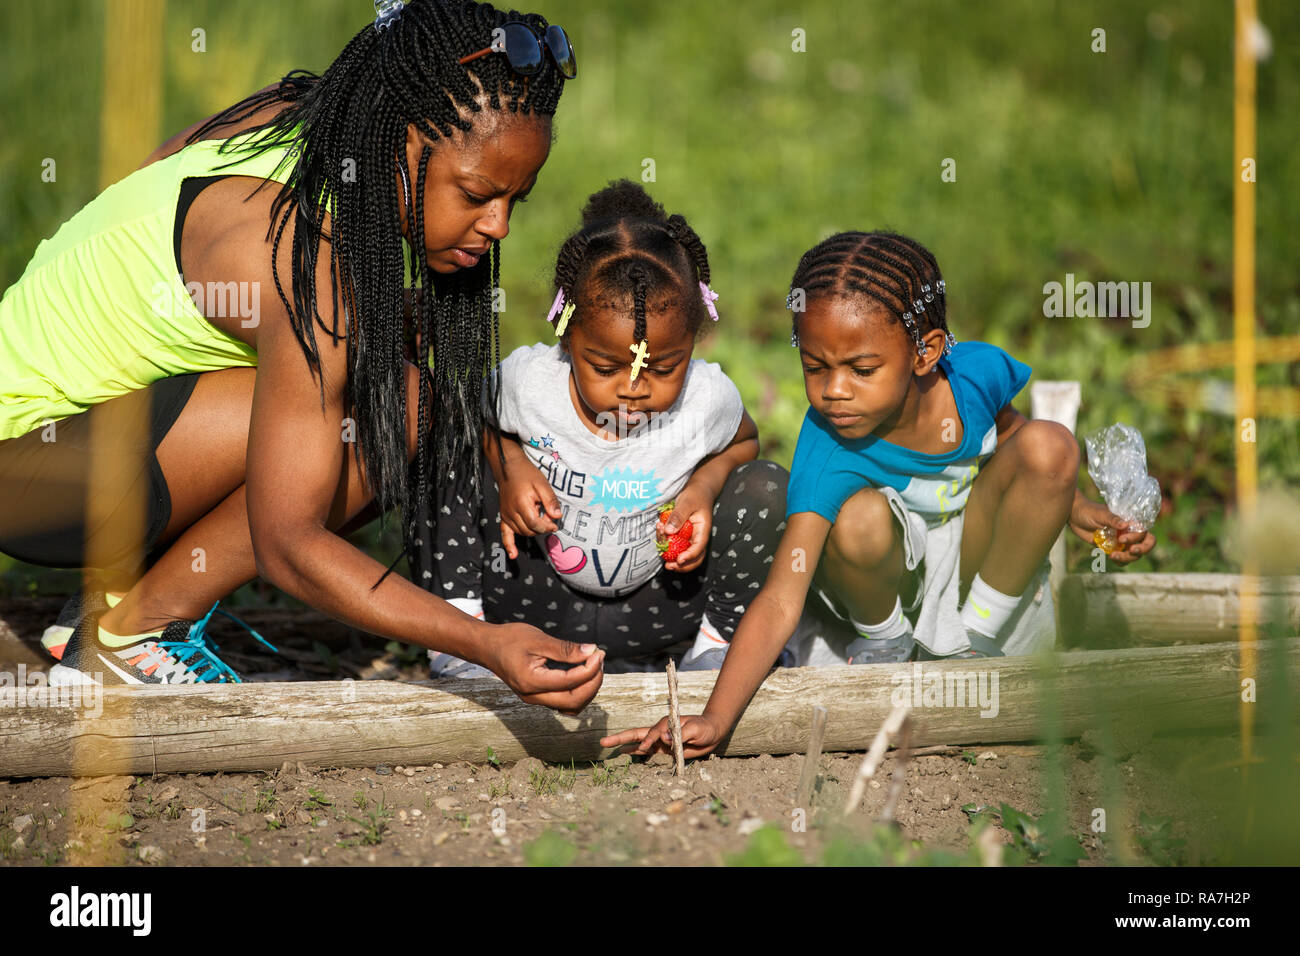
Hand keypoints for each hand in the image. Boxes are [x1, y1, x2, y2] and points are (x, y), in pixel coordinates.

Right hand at [481, 622, 604, 714]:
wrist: (487, 647)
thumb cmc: (509, 639)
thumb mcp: (538, 639)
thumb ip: (565, 649)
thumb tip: (592, 651)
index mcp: (531, 682)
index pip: (570, 682)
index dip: (590, 669)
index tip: (599, 652)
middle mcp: (533, 696)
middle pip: (574, 701)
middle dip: (593, 682)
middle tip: (600, 659)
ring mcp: (535, 699)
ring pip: (571, 707)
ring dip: (588, 690)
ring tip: (594, 666)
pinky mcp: (538, 697)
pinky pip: (565, 703)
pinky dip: (579, 693)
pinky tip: (583, 674)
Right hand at [497, 456, 562, 559]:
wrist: (509, 468)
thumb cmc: (526, 474)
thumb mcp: (542, 484)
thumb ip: (550, 501)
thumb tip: (557, 516)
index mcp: (521, 504)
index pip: (535, 524)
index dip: (547, 526)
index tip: (555, 524)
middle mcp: (511, 512)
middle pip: (529, 530)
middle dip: (542, 528)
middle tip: (550, 520)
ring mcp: (506, 515)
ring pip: (522, 532)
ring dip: (533, 530)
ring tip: (540, 520)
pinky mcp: (503, 517)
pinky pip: (505, 534)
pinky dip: (509, 545)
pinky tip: (514, 555)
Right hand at [599, 713, 724, 759]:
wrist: (712, 733)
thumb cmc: (705, 728)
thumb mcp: (696, 729)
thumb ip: (681, 735)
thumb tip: (665, 741)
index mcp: (667, 724)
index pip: (653, 733)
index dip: (649, 740)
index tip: (647, 747)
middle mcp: (660, 731)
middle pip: (637, 733)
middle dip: (621, 737)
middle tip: (604, 741)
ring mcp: (660, 740)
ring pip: (638, 742)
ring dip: (624, 744)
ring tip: (607, 746)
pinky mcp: (664, 749)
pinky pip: (646, 750)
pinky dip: (634, 751)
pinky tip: (623, 752)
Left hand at [657, 484, 712, 572]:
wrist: (699, 490)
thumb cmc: (695, 495)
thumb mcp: (686, 502)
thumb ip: (678, 516)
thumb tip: (669, 531)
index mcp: (703, 530)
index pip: (699, 547)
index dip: (690, 556)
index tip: (679, 560)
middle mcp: (698, 537)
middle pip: (695, 558)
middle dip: (683, 566)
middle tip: (669, 566)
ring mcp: (691, 538)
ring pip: (685, 555)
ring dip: (673, 558)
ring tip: (661, 551)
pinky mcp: (683, 537)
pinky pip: (676, 546)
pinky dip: (667, 545)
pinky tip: (660, 535)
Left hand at [1068, 496, 1155, 564]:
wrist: (1074, 516)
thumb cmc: (1089, 510)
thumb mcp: (1100, 514)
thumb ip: (1113, 519)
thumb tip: (1126, 524)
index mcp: (1129, 522)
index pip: (1143, 532)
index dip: (1136, 538)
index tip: (1121, 538)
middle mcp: (1128, 532)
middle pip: (1145, 544)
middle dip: (1142, 550)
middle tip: (1131, 551)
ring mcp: (1121, 542)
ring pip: (1134, 554)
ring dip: (1127, 558)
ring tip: (1113, 556)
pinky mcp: (1112, 548)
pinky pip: (1122, 559)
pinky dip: (1120, 561)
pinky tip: (1112, 558)